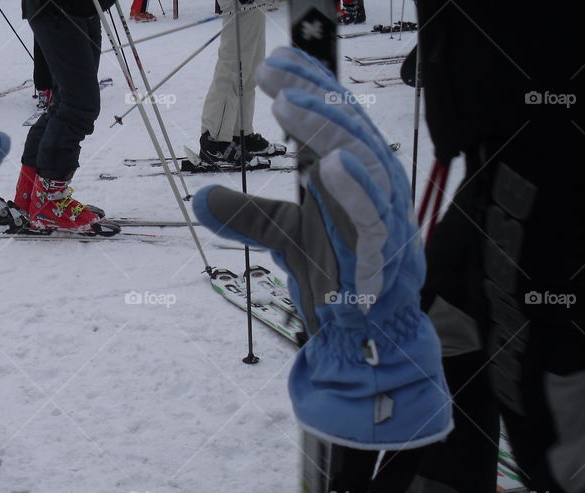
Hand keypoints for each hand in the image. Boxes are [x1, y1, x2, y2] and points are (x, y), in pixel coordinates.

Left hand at [193, 46, 450, 449]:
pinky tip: (328, 163)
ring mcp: (382, 219)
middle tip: (273, 74)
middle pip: (347, 129)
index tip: (273, 64)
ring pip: (362, 162)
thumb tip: (199, 196)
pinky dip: (353, 189)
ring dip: (326, 132)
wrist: (363, 335)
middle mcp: (371, 187)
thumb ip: (247, 213)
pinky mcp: (385, 256)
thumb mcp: (283, 235)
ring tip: (287, 105)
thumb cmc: (335, 274)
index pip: (332, 119)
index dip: (307, 88)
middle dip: (311, 97)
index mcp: (351, 175)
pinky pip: (372, 216)